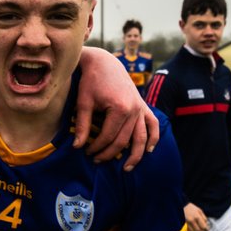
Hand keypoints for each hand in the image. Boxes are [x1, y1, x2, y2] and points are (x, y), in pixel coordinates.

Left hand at [73, 47, 159, 168]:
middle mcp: (134, 110)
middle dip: (110, 153)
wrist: (104, 62)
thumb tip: (77, 146)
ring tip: (127, 168)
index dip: (96, 147)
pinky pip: (152, 124)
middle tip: (96, 160)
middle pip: (124, 140)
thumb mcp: (83, 102)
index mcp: (120, 108)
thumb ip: (82, 125)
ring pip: (141, 137)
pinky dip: (153, 137)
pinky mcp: (143, 105)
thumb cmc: (91, 81)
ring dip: (135, 154)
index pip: (108, 136)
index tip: (86, 151)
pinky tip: (149, 150)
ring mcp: (141, 108)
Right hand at [184, 203, 208, 230]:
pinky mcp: (182, 226)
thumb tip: (206, 225)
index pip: (204, 227)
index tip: (206, 230)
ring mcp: (186, 224)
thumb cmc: (190, 208)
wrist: (178, 206)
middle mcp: (191, 221)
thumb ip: (204, 218)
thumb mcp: (199, 210)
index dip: (206, 229)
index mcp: (196, 217)